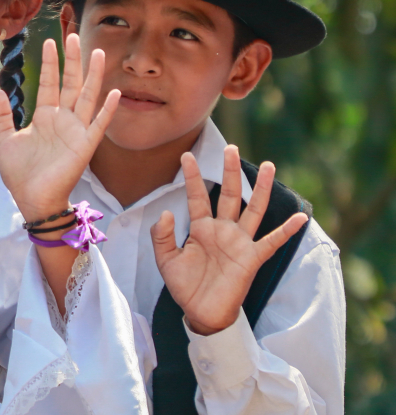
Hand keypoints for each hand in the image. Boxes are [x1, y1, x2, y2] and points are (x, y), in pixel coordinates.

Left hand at [0, 32, 119, 225]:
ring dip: (93, 76)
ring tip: (97, 53)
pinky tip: (114, 93)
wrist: (30, 199)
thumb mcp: (5, 140)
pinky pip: (98, 125)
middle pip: (70, 83)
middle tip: (74, 35)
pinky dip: (107, 110)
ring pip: (87, 97)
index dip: (50, 63)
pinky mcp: (84, 146)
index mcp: (45, 116)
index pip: (49, 83)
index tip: (50, 41)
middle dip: (72, 60)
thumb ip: (2, 116)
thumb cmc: (20, 173)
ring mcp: (76, 131)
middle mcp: (63, 119)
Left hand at [151, 146, 308, 335]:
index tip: (185, 156)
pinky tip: (299, 217)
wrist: (201, 313)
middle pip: (228, 195)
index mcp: (201, 228)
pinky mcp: (251, 259)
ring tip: (268, 166)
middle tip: (230, 148)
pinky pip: (271, 242)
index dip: (191, 177)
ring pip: (252, 210)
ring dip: (260, 189)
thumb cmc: (185, 286)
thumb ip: (162, 236)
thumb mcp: (166, 260)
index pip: (197, 197)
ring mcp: (239, 242)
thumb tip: (166, 212)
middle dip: (229, 172)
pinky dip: (285, 231)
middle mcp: (222, 230)